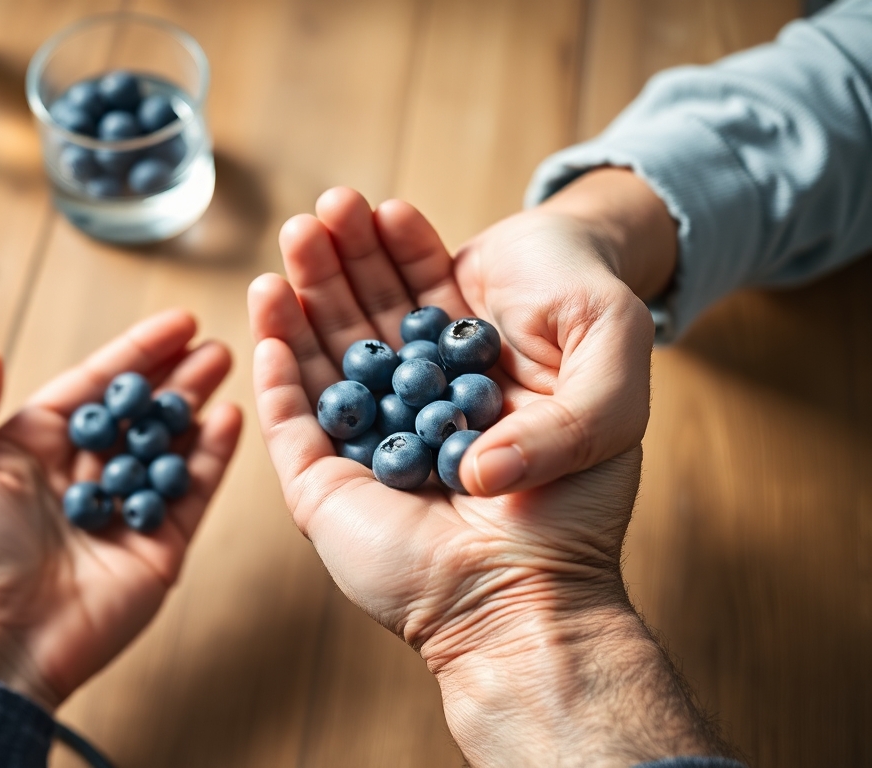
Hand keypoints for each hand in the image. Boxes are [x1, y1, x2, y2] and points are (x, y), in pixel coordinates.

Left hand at [0, 310, 241, 710]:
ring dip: (196, 405)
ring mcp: (123, 512)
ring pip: (167, 445)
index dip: (133, 355)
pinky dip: (212, 457)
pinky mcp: (155, 548)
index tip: (174, 325)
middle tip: (211, 344)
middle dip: (175, 375)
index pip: (94, 389)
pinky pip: (189, 493)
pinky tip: (228, 420)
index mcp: (31, 452)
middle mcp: (80, 478)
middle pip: (138, 412)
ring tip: (226, 366)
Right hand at [248, 192, 723, 764]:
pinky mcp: (317, 485)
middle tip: (320, 209)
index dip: (399, 255)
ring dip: (297, 298)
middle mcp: (406, 417)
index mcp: (461, 395)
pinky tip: (268, 308)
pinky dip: (274, 364)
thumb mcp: (603, 412)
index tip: (383, 206)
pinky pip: (287, 415)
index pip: (418, 309)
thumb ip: (550, 361)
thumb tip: (466, 337)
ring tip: (287, 241)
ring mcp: (357, 450)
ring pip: (316, 359)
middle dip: (338, 264)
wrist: (526, 600)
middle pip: (359, 325)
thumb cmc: (576, 514)